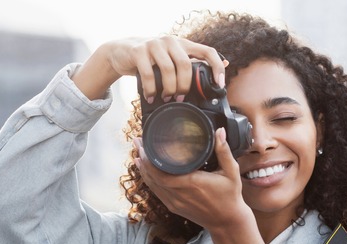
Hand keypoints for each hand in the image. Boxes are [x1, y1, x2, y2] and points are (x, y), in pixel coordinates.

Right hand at [72, 36, 225, 100]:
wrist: (122, 52)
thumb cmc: (152, 59)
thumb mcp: (173, 58)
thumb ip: (194, 61)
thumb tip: (225, 63)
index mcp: (183, 44)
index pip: (207, 51)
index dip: (216, 68)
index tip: (219, 85)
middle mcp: (170, 41)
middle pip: (186, 65)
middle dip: (184, 86)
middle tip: (180, 98)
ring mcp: (154, 44)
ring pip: (168, 70)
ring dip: (168, 88)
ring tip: (165, 98)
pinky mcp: (139, 51)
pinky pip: (149, 74)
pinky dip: (151, 90)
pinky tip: (151, 97)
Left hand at [135, 127, 246, 229]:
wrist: (227, 222)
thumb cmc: (230, 197)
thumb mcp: (231, 172)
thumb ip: (224, 151)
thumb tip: (220, 132)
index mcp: (191, 183)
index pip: (161, 172)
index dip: (149, 159)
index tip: (144, 143)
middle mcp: (180, 194)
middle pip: (152, 176)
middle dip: (142, 159)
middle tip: (137, 142)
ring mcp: (175, 202)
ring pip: (152, 185)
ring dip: (143, 169)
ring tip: (137, 153)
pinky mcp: (174, 207)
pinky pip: (157, 193)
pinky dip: (149, 181)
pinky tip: (145, 172)